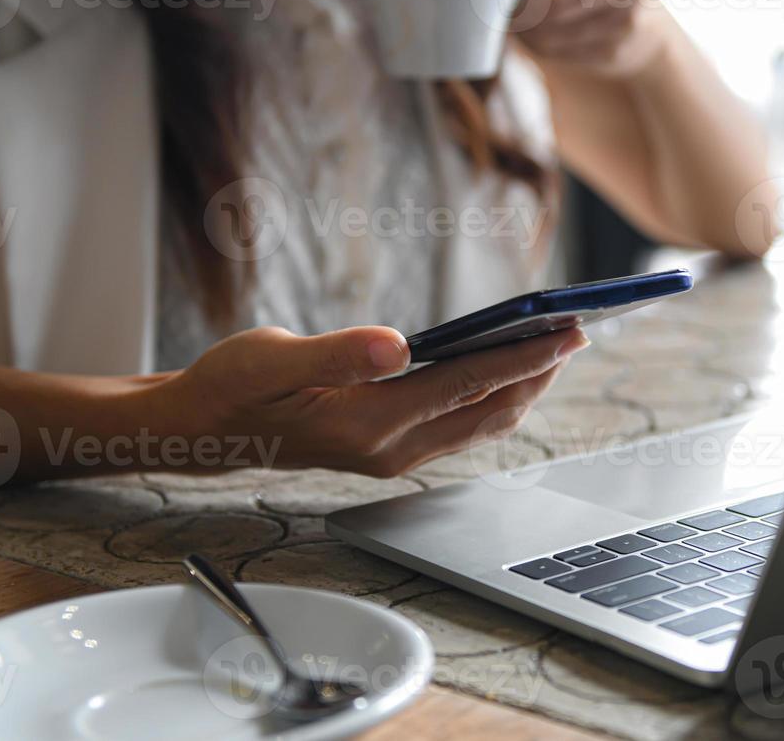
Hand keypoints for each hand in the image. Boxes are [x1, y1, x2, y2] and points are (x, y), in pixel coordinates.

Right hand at [162, 325, 587, 477]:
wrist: (205, 429)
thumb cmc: (233, 386)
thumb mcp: (270, 359)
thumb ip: (335, 354)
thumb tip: (397, 345)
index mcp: (369, 424)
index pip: (467, 385)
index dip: (522, 357)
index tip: (568, 331)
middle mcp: (391, 448)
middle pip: (489, 410)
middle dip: (539, 371)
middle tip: (578, 329)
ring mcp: (394, 454)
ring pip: (481, 422)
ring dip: (522, 385)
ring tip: (555, 346)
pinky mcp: (391, 448)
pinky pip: (461, 424)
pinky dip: (494, 394)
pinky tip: (505, 368)